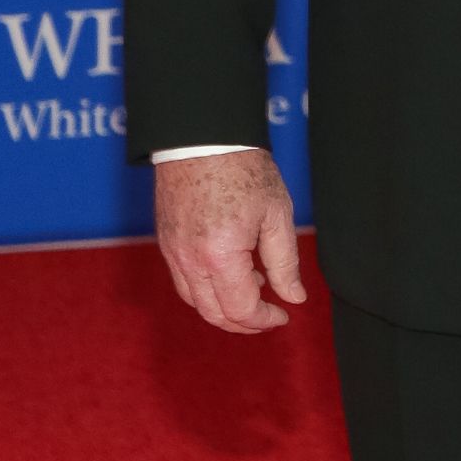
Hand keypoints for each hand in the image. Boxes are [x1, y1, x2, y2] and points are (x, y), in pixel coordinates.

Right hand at [154, 148, 306, 334]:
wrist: (203, 138)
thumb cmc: (243, 169)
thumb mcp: (277, 216)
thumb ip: (285, 263)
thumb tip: (294, 297)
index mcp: (219, 256)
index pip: (240, 310)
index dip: (264, 320)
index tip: (283, 315)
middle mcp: (189, 260)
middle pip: (212, 314)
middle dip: (243, 323)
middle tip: (268, 315)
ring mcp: (173, 251)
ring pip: (194, 300)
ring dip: (223, 307)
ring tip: (254, 289)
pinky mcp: (166, 240)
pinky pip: (183, 280)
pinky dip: (206, 288)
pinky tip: (231, 271)